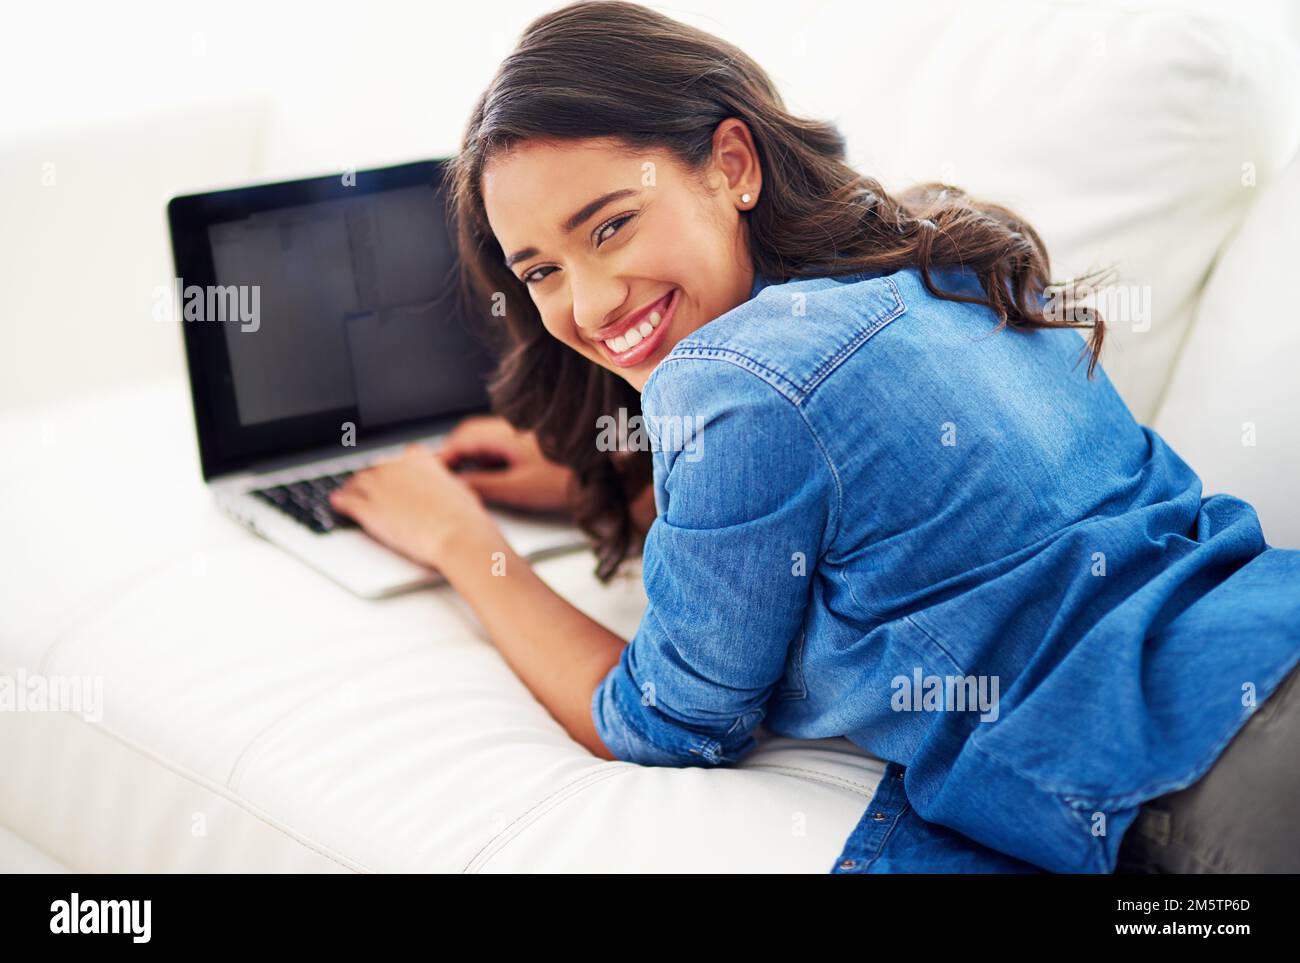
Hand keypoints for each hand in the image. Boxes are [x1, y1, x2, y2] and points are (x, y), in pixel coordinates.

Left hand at [329, 443, 496, 569]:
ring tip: (348, 494)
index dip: (394, 469)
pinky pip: (347, 501)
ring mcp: (378, 486)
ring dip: (352, 488)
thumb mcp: (459, 488)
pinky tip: (338, 504)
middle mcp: (394, 467)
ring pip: (357, 483)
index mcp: (418, 457)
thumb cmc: (463, 515)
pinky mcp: (368, 509)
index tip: (393, 475)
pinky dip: (340, 502)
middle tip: (370, 488)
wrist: (455, 534)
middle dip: (372, 478)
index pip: (399, 457)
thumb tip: (444, 487)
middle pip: (375, 468)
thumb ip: (443, 483)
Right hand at [437, 415, 574, 512]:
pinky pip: (499, 446)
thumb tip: (456, 487)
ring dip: (471, 457)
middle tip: (442, 477)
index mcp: (503, 435)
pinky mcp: (530, 442)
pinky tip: (491, 476)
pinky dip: (488, 459)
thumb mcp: (517, 489)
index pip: (460, 440)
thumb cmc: (566, 478)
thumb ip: (483, 487)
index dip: (441, 457)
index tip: (430, 473)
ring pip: (484, 440)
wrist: (603, 474)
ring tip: (464, 481)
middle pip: (469, 435)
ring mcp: (521, 433)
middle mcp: (510, 428)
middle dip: (453, 455)